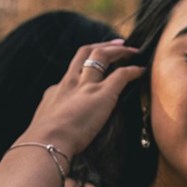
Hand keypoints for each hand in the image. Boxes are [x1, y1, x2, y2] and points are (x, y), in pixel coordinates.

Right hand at [18, 39, 144, 158]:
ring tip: (133, 51)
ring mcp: (86, 86)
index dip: (84, 66)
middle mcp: (70, 82)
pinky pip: (121, 75)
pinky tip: (141, 71)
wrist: (47, 143)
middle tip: (118, 44)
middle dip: (102, 45)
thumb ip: (56, 125)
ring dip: (119, 51)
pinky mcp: (102, 93)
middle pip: (84, 52)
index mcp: (56, 91)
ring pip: (101, 55)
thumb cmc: (45, 143)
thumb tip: (62, 135)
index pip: (71, 72)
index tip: (94, 66)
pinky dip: (133, 70)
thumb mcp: (46, 128)